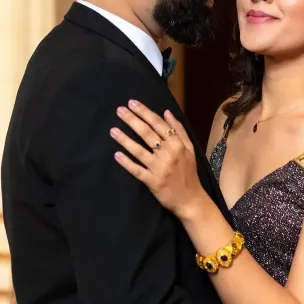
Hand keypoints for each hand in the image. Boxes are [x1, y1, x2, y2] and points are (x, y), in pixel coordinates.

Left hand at [111, 101, 205, 218]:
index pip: (158, 124)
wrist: (191, 200)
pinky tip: (116, 155)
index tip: (132, 103)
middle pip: (147, 133)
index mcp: (177, 144)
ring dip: (125, 139)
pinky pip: (137, 170)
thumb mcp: (189, 149)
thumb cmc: (189, 173)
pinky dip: (126, 162)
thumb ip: (179, 130)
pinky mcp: (152, 181)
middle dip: (132, 120)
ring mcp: (159, 168)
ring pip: (139, 150)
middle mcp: (168, 154)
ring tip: (113, 130)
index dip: (144, 112)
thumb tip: (167, 112)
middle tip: (119, 110)